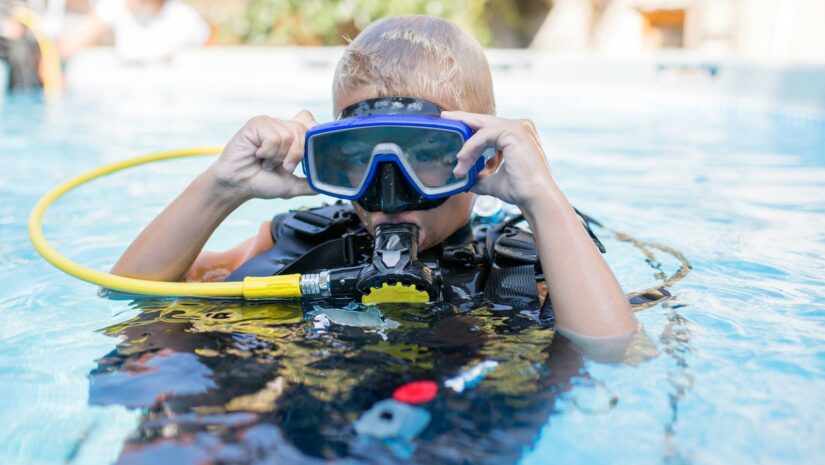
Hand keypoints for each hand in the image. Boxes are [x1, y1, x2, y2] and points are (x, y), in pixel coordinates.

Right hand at [208, 111, 318, 200]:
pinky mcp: (256, 124)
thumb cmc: (262, 182)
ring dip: (278, 157)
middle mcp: (281, 126)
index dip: (314, 129)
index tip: (313, 146)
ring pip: (288, 136)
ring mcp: (269, 123)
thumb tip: (326, 185)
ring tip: (266, 161)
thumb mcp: (292, 185)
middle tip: (281, 166)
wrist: (239, 185)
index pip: (309, 121)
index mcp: (291, 135)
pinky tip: (257, 154)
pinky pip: (274, 138)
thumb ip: (310, 184)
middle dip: (295, 155)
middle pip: (303, 131)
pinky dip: (267, 152)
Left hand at [441, 111, 555, 209]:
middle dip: (463, 119)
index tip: (454, 126)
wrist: (534, 197)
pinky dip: (471, 148)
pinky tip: (463, 160)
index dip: (470, 127)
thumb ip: (480, 176)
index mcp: (516, 135)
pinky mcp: (512, 132)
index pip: (489, 127)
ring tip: (459, 165)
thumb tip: (465, 179)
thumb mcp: (493, 180)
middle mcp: (519, 127)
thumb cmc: (520, 190)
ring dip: (467, 148)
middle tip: (444, 117)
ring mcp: (517, 127)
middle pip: (484, 120)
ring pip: (481, 130)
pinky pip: (483, 136)